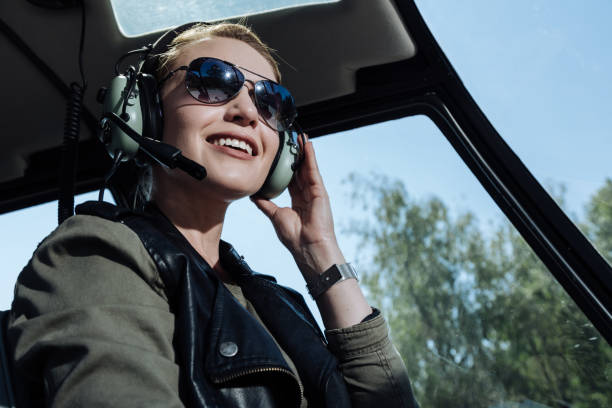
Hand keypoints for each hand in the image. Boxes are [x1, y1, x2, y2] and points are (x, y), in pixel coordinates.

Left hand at [251, 136, 344, 278]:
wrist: (308, 247)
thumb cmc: (294, 236)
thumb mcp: (275, 216)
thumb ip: (265, 204)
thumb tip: (253, 194)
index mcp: (297, 201)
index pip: (291, 179)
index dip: (286, 166)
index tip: (281, 154)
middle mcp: (307, 195)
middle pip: (300, 170)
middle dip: (295, 155)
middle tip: (290, 139)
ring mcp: (315, 192)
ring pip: (307, 167)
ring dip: (304, 151)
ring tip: (299, 135)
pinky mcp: (320, 191)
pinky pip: (314, 171)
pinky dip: (311, 157)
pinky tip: (307, 145)